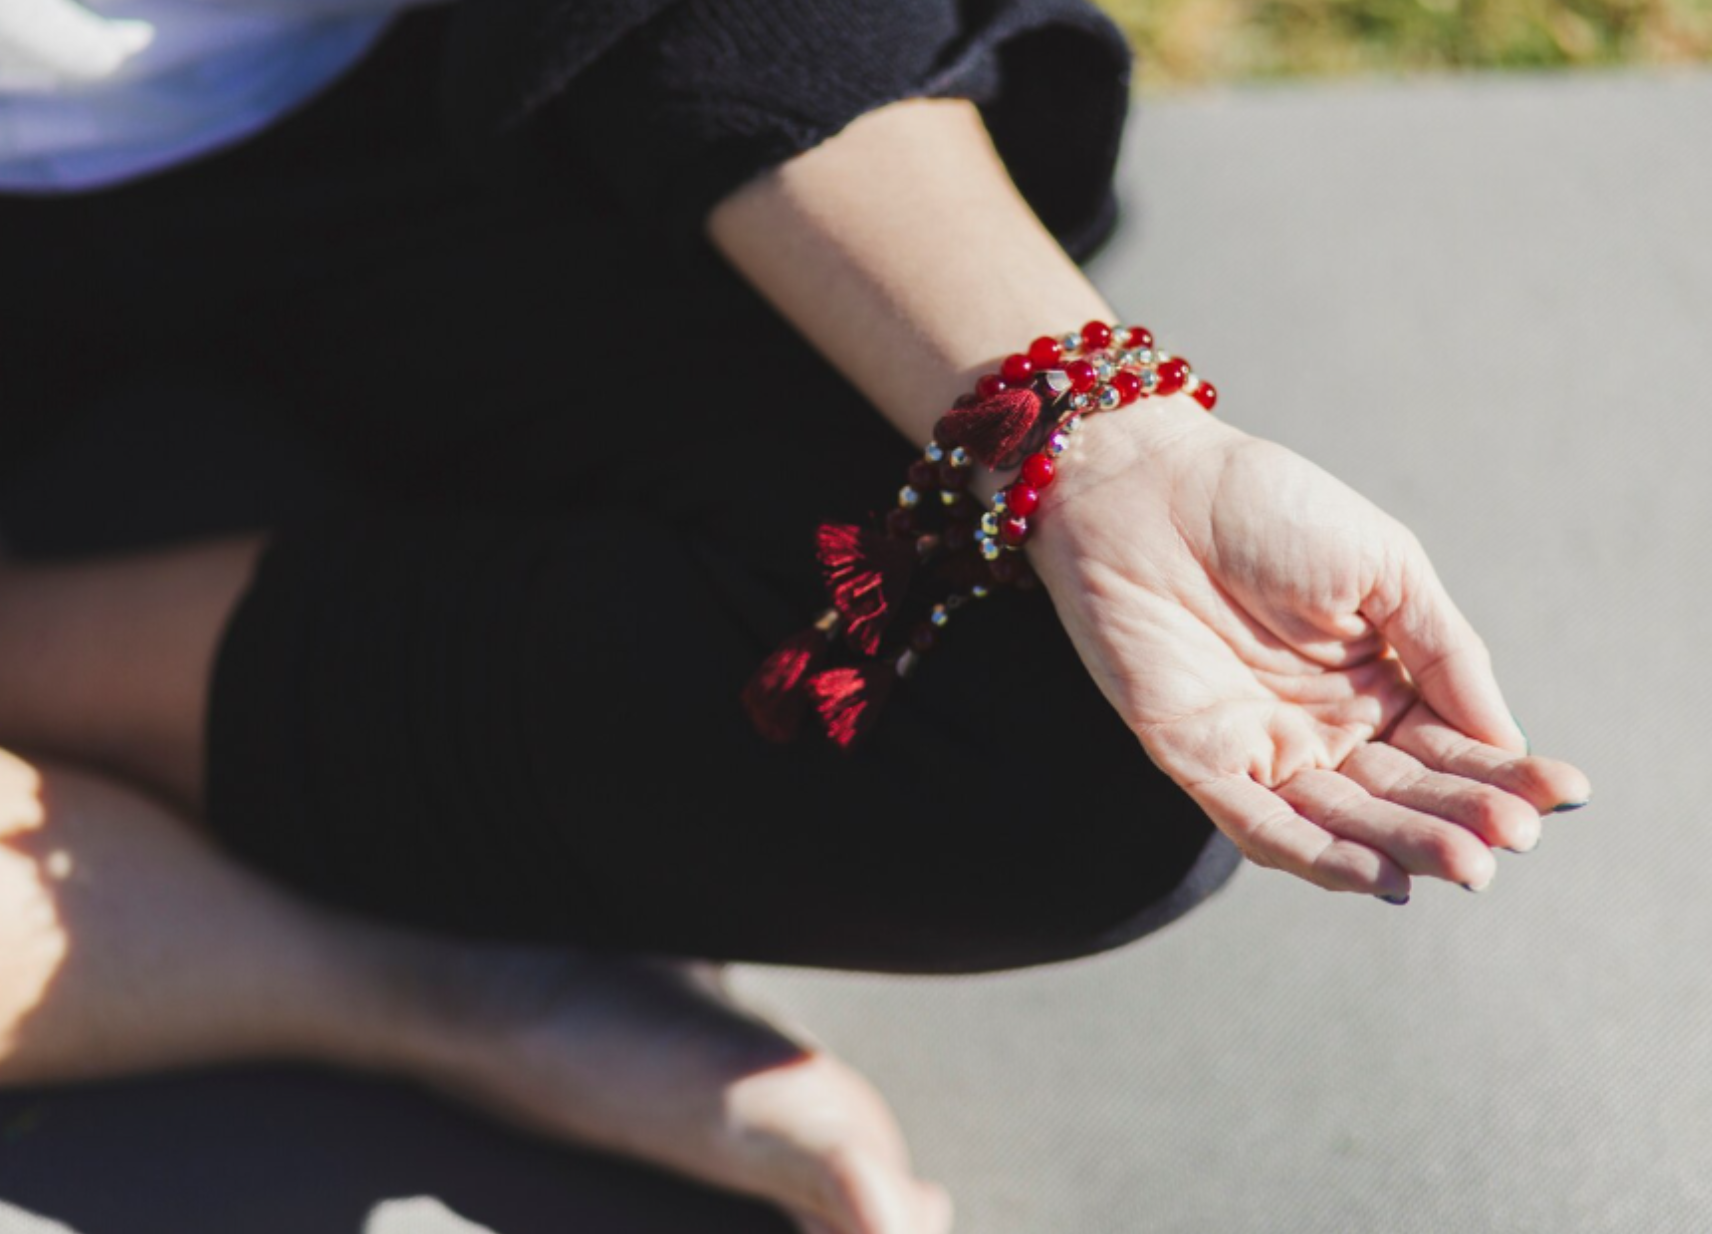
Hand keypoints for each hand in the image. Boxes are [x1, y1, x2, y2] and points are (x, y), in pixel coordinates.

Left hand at [1027, 396, 1592, 899]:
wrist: (1146, 484)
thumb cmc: (1264, 506)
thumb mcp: (1383, 566)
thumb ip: (1444, 651)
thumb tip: (1509, 741)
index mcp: (1375, 679)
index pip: (1449, 746)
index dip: (1504, 773)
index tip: (1563, 795)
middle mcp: (1322, 725)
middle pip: (1400, 793)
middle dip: (1458, 819)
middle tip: (1511, 841)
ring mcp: (1260, 746)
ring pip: (1340, 821)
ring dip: (1400, 848)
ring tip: (1464, 863)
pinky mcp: (1196, 759)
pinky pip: (1259, 823)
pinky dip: (1315, 854)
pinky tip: (1377, 877)